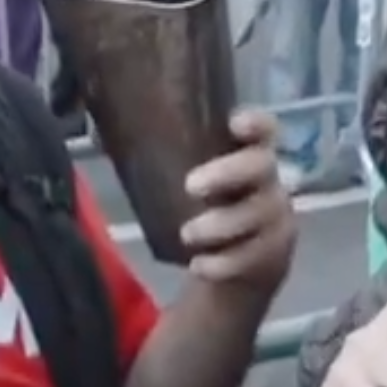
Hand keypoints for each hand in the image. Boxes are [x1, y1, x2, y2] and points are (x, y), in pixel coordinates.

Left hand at [179, 110, 294, 286]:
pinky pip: (254, 257)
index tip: (234, 122)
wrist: (243, 260)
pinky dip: (224, 263)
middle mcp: (269, 181)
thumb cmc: (212, 205)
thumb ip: (175, 156)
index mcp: (249, 154)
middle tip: (191, 185)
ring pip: (258, 215)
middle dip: (227, 173)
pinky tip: (200, 265)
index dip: (255, 122)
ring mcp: (275, 218)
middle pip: (261, 166)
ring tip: (187, 234)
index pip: (263, 128)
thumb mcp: (199, 178)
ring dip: (221, 225)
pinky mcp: (273, 255)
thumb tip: (110, 130)